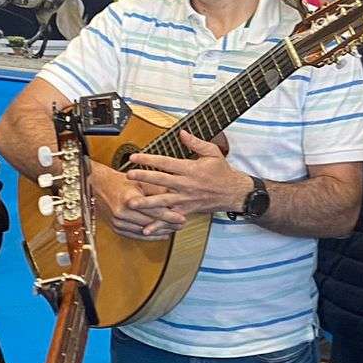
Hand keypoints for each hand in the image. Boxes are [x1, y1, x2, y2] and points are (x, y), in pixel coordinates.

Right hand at [91, 161, 180, 239]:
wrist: (98, 186)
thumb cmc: (119, 181)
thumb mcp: (140, 181)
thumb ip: (157, 190)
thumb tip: (175, 195)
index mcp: (128, 199)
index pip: (153, 211)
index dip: (169, 216)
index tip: (181, 218)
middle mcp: (122, 212)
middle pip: (150, 223)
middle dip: (168, 225)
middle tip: (181, 225)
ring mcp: (118, 222)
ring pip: (144, 231)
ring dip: (160, 232)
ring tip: (173, 230)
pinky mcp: (116, 228)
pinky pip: (136, 235)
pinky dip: (149, 236)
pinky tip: (160, 235)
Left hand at [124, 131, 250, 220]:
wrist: (234, 193)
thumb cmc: (222, 172)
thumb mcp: (213, 152)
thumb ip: (196, 142)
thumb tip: (182, 132)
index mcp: (190, 169)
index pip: (166, 163)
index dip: (149, 159)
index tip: (134, 157)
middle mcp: (186, 184)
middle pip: (161, 181)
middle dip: (144, 178)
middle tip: (128, 176)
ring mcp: (186, 199)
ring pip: (163, 201)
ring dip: (146, 203)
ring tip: (131, 203)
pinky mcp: (187, 210)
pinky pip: (170, 218)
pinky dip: (159, 225)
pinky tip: (146, 229)